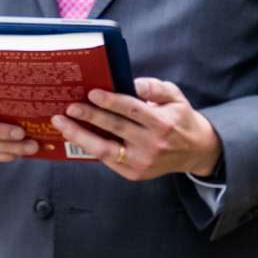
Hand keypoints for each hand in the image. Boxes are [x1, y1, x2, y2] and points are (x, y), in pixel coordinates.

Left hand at [54, 78, 222, 179]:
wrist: (196, 152)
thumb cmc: (180, 119)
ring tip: (62, 124)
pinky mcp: (134, 174)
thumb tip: (132, 83)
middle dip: (90, 117)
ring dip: (80, 136)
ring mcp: (141, 162)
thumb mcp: (175, 97)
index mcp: (162, 123)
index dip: (112, 102)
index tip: (93, 93)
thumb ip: (155, 88)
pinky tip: (74, 135)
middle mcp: (151, 145)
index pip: (133, 110)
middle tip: (70, 107)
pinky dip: (89, 147)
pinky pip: (107, 160)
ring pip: (105, 150)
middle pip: (115, 129)